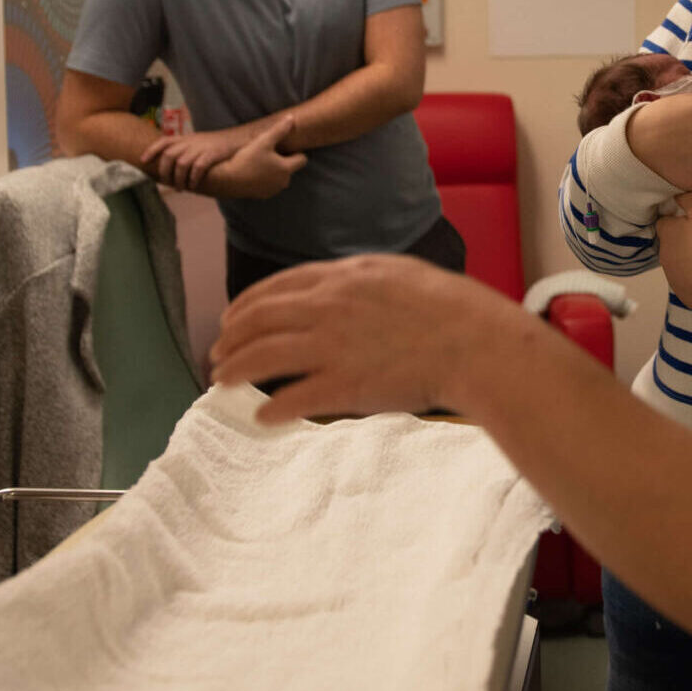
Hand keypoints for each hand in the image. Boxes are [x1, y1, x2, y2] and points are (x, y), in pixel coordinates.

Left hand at [141, 126, 247, 191]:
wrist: (238, 139)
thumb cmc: (215, 145)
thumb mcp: (196, 142)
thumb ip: (183, 150)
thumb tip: (168, 166)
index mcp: (185, 138)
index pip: (163, 141)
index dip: (151, 150)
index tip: (143, 161)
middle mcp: (190, 142)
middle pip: (169, 156)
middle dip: (165, 172)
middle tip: (167, 184)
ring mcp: (201, 148)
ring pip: (181, 164)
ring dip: (178, 179)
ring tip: (180, 188)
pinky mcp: (212, 155)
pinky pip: (198, 168)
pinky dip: (193, 179)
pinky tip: (194, 186)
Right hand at [205, 111, 309, 199]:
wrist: (228, 180)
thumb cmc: (246, 159)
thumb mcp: (263, 141)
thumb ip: (279, 130)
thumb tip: (292, 118)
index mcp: (286, 169)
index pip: (302, 159)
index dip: (295, 152)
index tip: (283, 148)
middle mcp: (283, 182)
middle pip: (290, 169)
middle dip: (283, 162)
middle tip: (268, 153)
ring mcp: (273, 190)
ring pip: (279, 177)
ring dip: (274, 171)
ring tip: (259, 163)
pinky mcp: (263, 195)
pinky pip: (269, 185)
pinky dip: (265, 179)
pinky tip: (253, 172)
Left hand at [211, 254, 534, 423]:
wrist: (474, 343)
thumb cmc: (450, 308)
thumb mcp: (398, 273)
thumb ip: (359, 280)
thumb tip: (337, 290)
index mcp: (341, 277)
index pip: (274, 288)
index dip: (244, 306)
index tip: (230, 320)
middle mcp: (327, 308)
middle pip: (257, 321)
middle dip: (229, 339)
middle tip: (217, 355)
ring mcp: (332, 347)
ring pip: (262, 357)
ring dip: (235, 370)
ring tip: (221, 382)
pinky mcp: (344, 386)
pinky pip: (292, 399)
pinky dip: (271, 409)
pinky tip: (262, 417)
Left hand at [656, 192, 691, 317]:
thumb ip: (688, 198)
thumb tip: (677, 199)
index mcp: (666, 235)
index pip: (665, 222)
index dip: (680, 219)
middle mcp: (665, 259)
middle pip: (671, 246)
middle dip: (684, 242)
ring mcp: (676, 282)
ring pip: (680, 268)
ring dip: (691, 263)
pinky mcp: (689, 300)